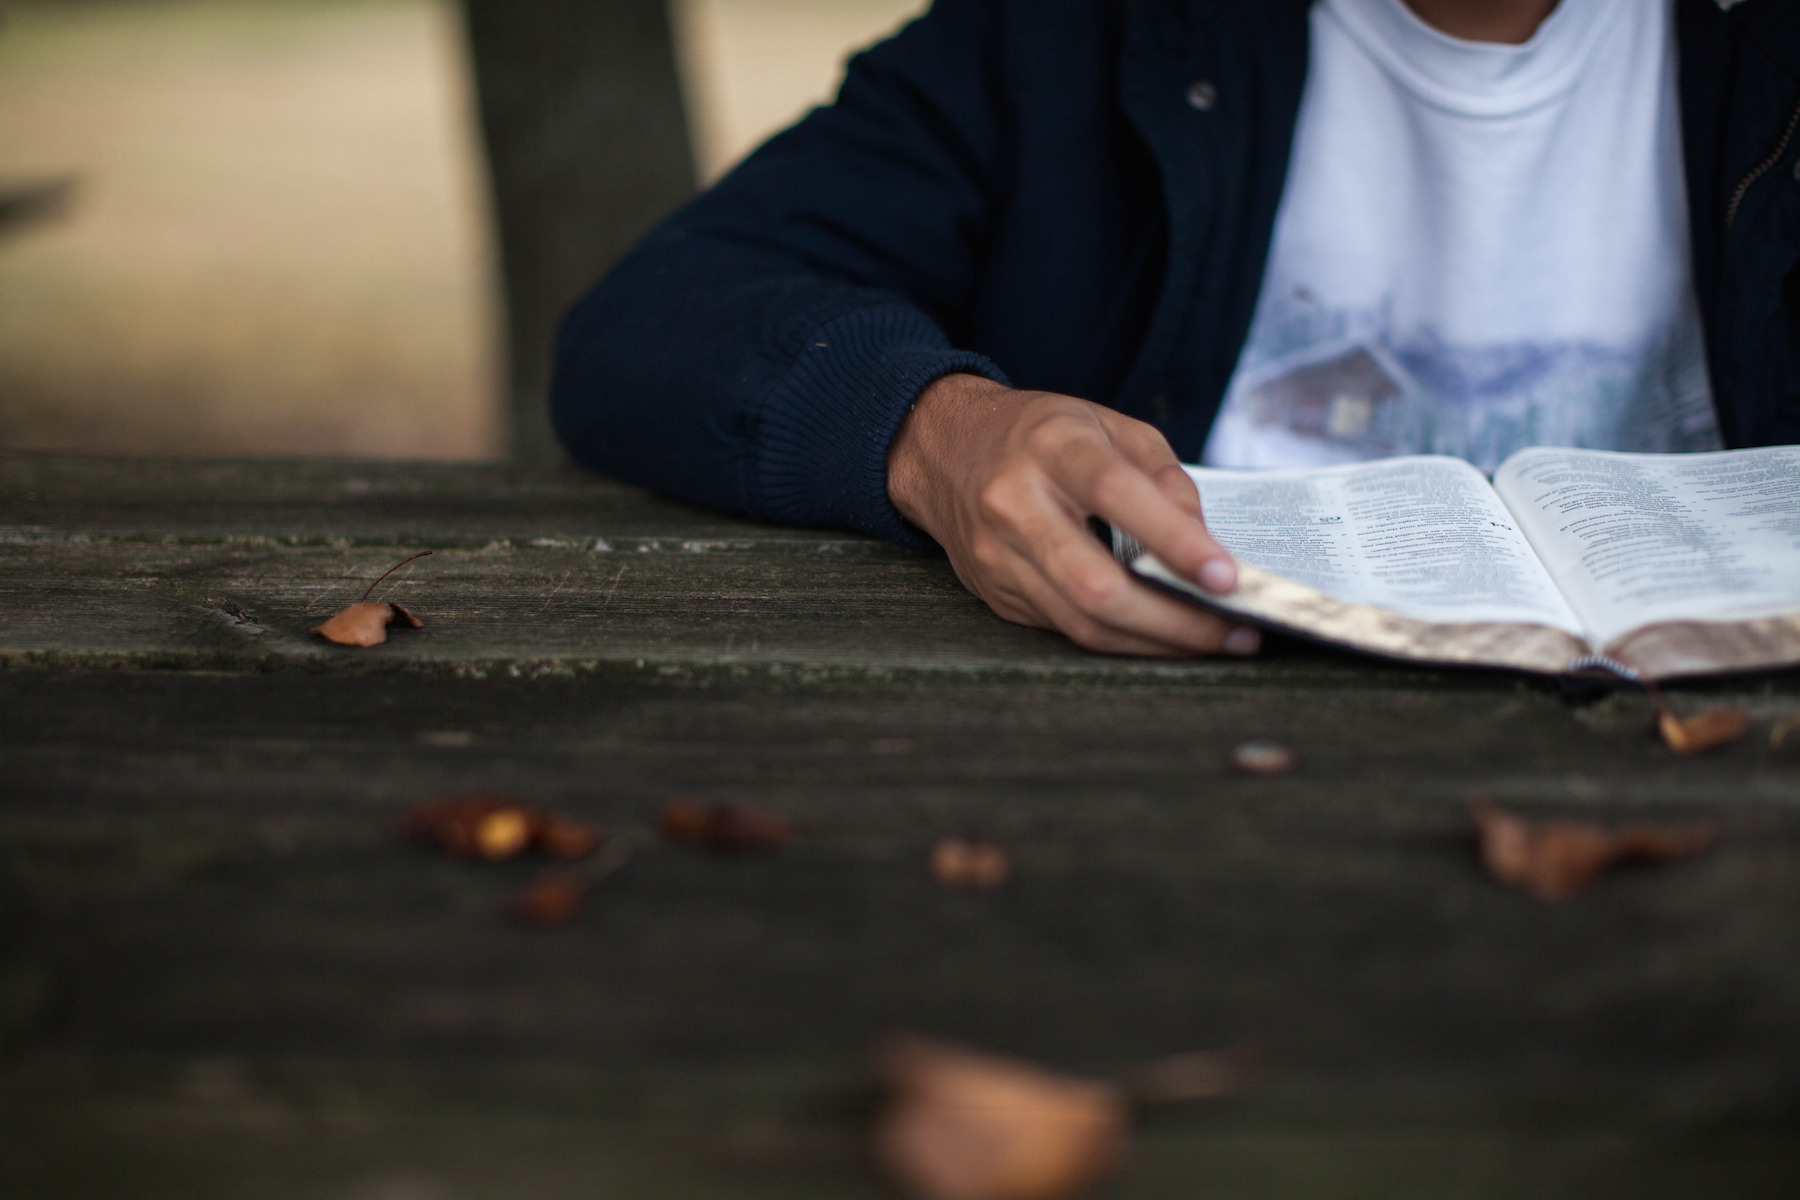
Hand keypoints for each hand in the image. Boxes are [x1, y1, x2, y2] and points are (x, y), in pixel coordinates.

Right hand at [887, 373, 1261, 656]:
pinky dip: (1123, 637)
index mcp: (1052, 445)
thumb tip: (1206, 547)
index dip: (1174, 540)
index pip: (1116, 494)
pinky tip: (1162, 634)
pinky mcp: (996, 593)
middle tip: (1235, 630)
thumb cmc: (1040, 435)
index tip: (1226, 576)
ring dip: (1156, 641)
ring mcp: (997, 556)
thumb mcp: (1109, 426)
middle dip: (1174, 620)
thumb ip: (1163, 479)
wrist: (943, 449)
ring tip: (1213, 640)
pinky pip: (1068, 629)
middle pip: (1096, 584)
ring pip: (1082, 622)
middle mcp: (1015, 503)